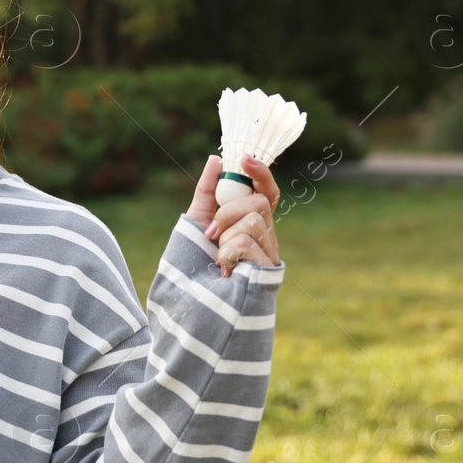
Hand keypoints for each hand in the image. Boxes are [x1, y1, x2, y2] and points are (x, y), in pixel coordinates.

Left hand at [184, 154, 281, 277]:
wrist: (192, 304)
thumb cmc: (197, 265)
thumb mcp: (197, 222)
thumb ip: (208, 192)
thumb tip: (215, 158)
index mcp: (252, 224)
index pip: (267, 193)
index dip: (261, 173)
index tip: (244, 159)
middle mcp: (267, 238)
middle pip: (259, 203)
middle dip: (228, 213)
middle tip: (212, 234)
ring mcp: (269, 255)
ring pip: (254, 220)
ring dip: (226, 236)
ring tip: (218, 257)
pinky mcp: (267, 271)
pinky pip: (247, 242)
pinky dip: (227, 252)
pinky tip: (224, 269)